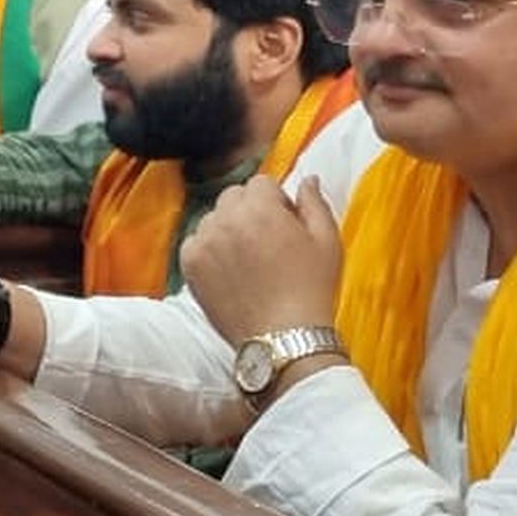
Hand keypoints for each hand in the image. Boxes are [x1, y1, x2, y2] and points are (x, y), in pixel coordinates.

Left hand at [179, 175, 341, 346]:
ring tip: (249, 261)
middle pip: (233, 197)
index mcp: (261, 207)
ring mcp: (203, 242)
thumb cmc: (311, 288)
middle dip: (250, 211)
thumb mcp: (327, 240)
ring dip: (228, 229)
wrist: (283, 337)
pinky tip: (231, 272)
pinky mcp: (189, 265)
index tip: (286, 225)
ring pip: (212, 219)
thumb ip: (315, 202)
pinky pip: (195, 243)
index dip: (276, 202)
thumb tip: (307, 178)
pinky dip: (209, 251)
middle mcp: (226, 219)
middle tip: (268, 242)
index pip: (261, 183)